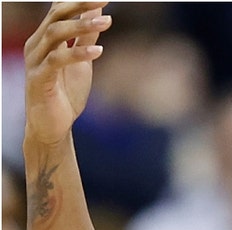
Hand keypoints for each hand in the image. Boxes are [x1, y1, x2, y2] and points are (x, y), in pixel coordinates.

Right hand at [23, 2, 111, 145]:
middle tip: (103, 1)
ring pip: (55, 34)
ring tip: (107, 23)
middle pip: (55, 16)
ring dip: (82, 26)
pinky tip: (99, 51)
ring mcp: (36, 61)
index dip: (77, 1)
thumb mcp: (81, 61)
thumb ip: (86, 38)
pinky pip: (57, 60)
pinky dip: (78, 53)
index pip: (58, 10)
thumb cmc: (65, 92)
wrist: (52, 125)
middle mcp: (37, 45)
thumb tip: (99, 14)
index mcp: (45, 39)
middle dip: (79, 6)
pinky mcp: (39, 79)